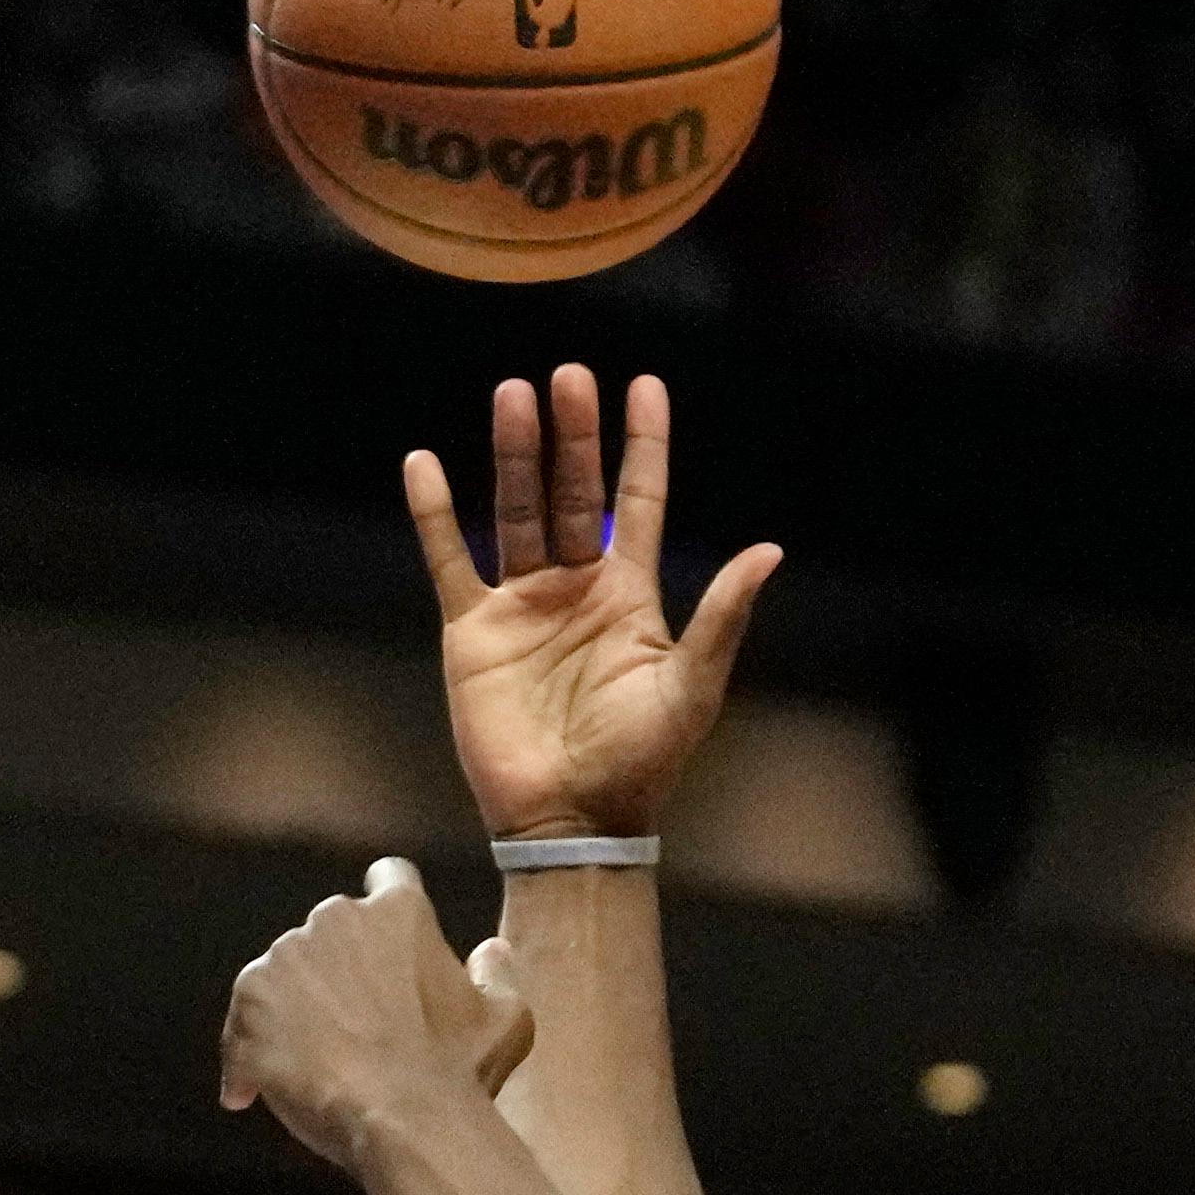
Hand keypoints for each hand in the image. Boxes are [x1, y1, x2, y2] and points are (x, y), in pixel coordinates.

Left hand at [220, 859, 533, 1165]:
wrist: (405, 1119)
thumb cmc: (459, 1071)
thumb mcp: (505, 1019)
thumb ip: (497, 974)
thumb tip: (490, 950)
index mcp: (399, 912)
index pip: (389, 878)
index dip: (385, 904)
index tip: (380, 940)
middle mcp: (337, 918)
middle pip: (329, 933)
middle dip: (336, 972)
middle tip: (352, 1028)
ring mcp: (287, 957)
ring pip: (282, 977)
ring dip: (292, 1012)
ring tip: (310, 1070)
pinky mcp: (251, 1000)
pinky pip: (241, 1024)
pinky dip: (246, 1055)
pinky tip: (254, 1095)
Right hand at [411, 366, 781, 844]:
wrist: (570, 817)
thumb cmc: (640, 761)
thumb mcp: (691, 685)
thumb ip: (722, 616)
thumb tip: (769, 550)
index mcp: (630, 595)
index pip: (640, 501)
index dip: (643, 446)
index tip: (645, 386)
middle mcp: (576, 587)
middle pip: (575, 492)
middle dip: (574, 435)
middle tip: (570, 376)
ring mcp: (523, 604)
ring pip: (516, 511)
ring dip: (514, 454)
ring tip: (513, 395)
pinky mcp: (473, 631)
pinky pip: (450, 560)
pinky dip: (436, 515)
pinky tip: (425, 464)